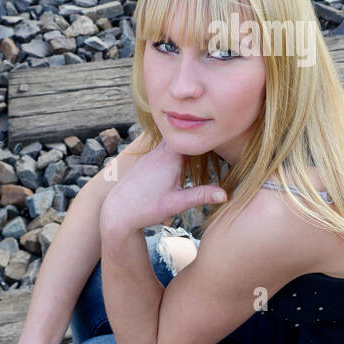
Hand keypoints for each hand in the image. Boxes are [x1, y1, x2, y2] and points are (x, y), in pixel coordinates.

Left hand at [99, 139, 226, 234]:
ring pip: (172, 141)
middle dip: (197, 136)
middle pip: (182, 136)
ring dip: (185, 143)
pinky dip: (174, 149)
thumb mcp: (177, 203)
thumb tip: (226, 195)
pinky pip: (164, 148)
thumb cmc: (146, 208)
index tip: (220, 133)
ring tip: (201, 143)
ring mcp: (151, 155)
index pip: (192, 138)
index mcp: (170, 158)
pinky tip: (181, 156)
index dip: (206, 134)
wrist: (117, 211)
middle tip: (214, 134)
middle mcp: (160, 152)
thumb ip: (201, 196)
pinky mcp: (146, 160)